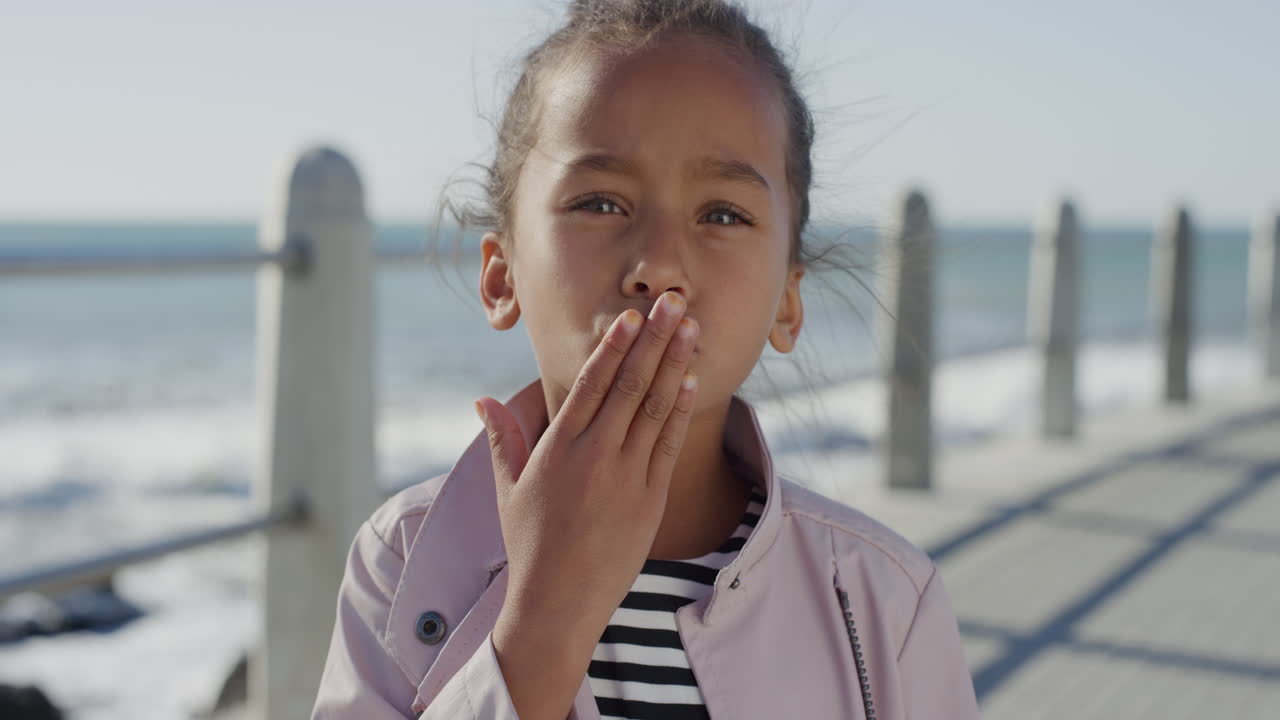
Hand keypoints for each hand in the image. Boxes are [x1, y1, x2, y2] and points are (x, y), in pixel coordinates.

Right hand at [474, 290, 698, 650]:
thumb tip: (483, 400)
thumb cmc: (530, 546)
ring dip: (675, 363)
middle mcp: (595, 455)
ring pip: (656, 407)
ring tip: (691, 328)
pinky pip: (670, 444)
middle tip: (673, 300)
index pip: (590, 384)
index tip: (629, 316)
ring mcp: (627, 476)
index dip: (612, 346)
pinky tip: (692, 380)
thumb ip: (502, 440)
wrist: (560, 603)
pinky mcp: (652, 499)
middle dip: (654, 338)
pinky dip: (682, 409)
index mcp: (558, 448)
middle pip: (631, 384)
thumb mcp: (507, 490)